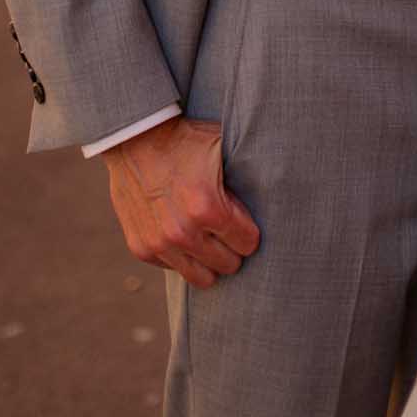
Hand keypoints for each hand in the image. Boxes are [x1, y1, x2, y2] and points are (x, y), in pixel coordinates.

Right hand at [104, 115, 259, 288]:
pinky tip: (184, 233)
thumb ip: (249, 172)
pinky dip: (183, 256)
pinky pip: (175, 269)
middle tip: (228, 230)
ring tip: (211, 239)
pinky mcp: (142, 249)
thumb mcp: (224, 147)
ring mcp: (160, 244)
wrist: (135, 138)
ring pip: (203, 278)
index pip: (248, 244)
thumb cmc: (186, 140)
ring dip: (210, 260)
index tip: (244, 219)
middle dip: (233, 248)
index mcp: (208, 207)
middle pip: (229, 265)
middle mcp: (183, 232)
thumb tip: (282, 185)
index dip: (249, 230)